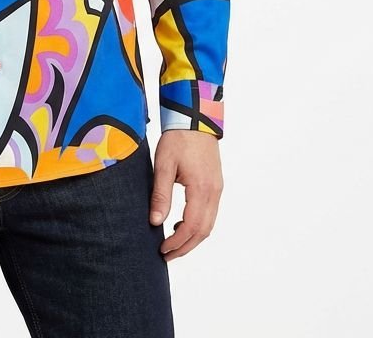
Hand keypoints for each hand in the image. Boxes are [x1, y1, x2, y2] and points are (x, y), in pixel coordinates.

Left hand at [149, 131, 222, 260]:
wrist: (195, 118)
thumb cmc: (178, 139)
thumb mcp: (163, 165)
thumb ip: (160, 194)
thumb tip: (155, 221)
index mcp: (201, 189)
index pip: (191, 226)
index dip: (178, 242)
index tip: (163, 250)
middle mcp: (214, 192)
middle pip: (203, 231)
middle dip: (186, 246)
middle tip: (167, 254)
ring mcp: (217, 188)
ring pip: (209, 224)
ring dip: (192, 237)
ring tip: (173, 243)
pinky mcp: (216, 184)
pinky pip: (210, 212)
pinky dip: (198, 225)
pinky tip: (182, 223)